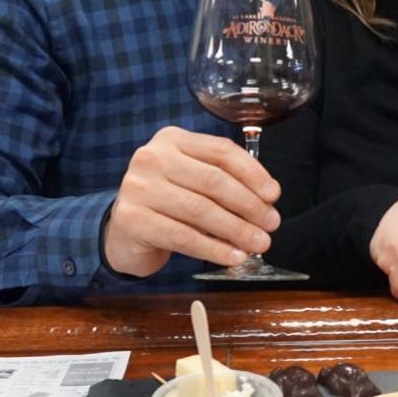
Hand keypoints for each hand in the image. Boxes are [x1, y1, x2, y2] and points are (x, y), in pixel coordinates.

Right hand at [103, 127, 280, 276]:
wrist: (124, 232)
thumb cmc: (167, 203)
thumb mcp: (191, 179)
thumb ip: (223, 179)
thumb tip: (267, 198)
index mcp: (172, 139)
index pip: (221, 151)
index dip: (253, 173)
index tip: (273, 194)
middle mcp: (152, 157)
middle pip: (213, 181)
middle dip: (249, 205)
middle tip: (272, 223)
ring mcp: (139, 188)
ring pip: (200, 210)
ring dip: (236, 230)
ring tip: (259, 243)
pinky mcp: (133, 219)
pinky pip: (183, 237)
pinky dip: (214, 249)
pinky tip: (233, 256)